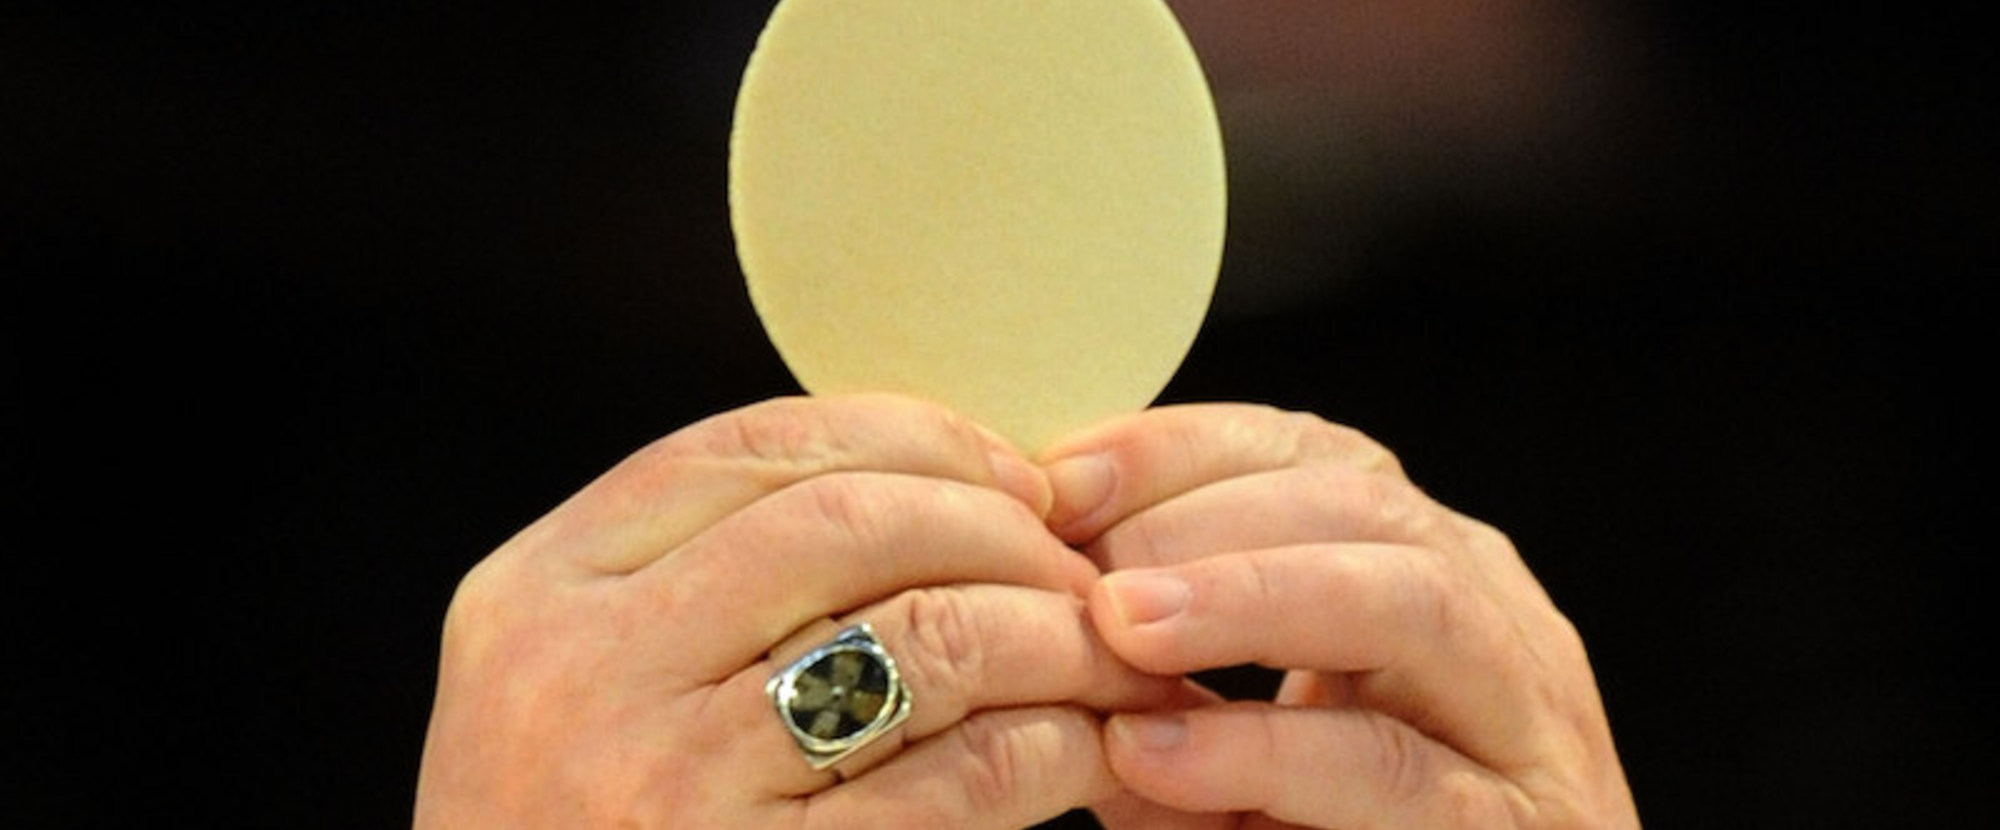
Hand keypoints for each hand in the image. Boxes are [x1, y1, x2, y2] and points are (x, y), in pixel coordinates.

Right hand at [413, 395, 1186, 828]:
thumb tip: (935, 486)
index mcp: (539, 593)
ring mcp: (672, 779)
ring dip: (1051, 630)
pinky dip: (1055, 744)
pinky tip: (1086, 749)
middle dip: (997, 525)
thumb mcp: (589, 688)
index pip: (754, 448)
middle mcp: (590, 671)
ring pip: (926, 632)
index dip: (915, 439)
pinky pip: (966, 771)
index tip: (1009, 475)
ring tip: (1102, 654)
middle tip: (1073, 567)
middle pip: (850, 520)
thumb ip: (704, 584)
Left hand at [1037, 405, 1639, 829]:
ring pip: (1408, 606)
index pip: (1309, 455)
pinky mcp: (1517, 829)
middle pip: (1365, 505)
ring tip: (1122, 623)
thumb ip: (1165, 667)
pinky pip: (1395, 769)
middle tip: (1081, 558)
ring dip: (1249, 598)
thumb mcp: (1247, 734)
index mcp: (1424, 566)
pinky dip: (1267, 751)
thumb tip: (1030, 589)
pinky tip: (1158, 752)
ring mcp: (1525, 722)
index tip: (1059, 481)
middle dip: (1207, 516)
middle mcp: (1492, 618)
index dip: (1179, 451)